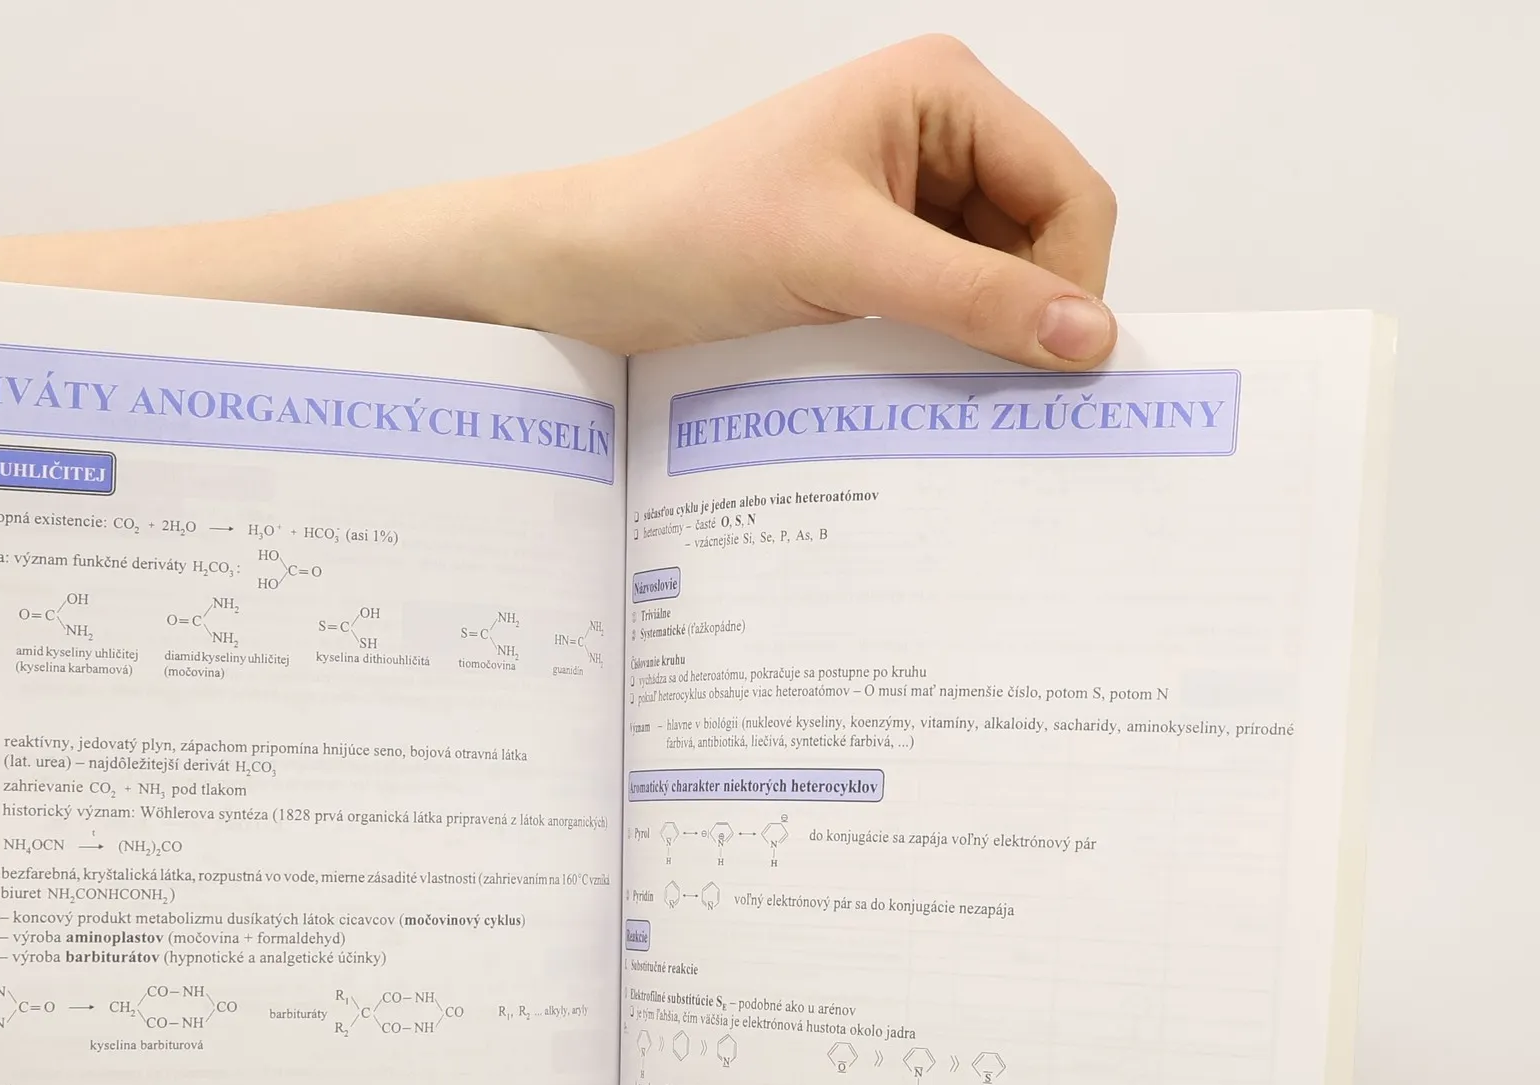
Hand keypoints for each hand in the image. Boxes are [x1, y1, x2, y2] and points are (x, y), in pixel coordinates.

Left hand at [522, 36, 1117, 361]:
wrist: (591, 274)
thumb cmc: (690, 231)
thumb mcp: (844, 261)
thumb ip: (973, 296)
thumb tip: (1089, 336)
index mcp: (943, 92)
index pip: (1069, 191)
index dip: (1072, 281)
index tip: (1053, 368)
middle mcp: (938, 135)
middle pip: (1045, 239)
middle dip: (1030, 314)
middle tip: (1001, 396)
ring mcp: (908, 199)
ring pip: (1001, 284)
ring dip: (985, 340)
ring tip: (944, 392)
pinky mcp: (876, 258)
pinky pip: (950, 310)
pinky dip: (948, 351)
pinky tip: (919, 386)